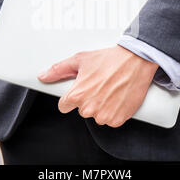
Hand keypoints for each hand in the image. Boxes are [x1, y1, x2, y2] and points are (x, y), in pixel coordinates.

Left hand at [38, 45, 158, 127]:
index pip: (64, 106)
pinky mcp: (118, 119)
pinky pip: (111, 120)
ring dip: (101, 107)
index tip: (81, 90)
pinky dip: (114, 111)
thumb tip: (43, 76)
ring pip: (96, 116)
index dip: (72, 97)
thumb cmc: (109, 59)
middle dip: (88, 100)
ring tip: (110, 89)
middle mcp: (89, 108)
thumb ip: (58, 70)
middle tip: (99, 85)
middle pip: (81, 110)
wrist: (136, 61)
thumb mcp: (81, 59)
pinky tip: (117, 97)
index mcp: (77, 95)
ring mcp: (104, 115)